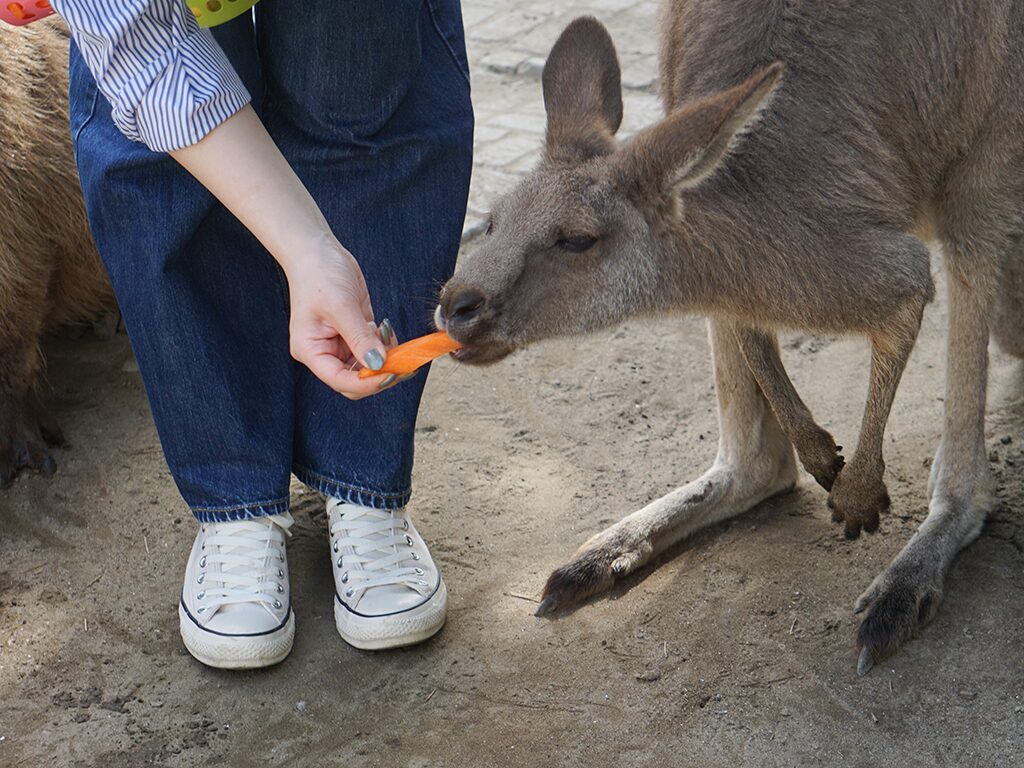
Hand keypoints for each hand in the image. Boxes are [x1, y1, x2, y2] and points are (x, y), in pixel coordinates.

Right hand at [284, 235, 396, 398]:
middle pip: (355, 380)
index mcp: (311, 350)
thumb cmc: (319, 274)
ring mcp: (340, 343)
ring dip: (385, 358)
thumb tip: (378, 364)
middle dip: (379, 373)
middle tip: (401, 361)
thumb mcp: (341, 307)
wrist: (318, 251)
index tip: (390, 374)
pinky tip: (385, 329)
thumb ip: (360, 338)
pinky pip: (373, 350)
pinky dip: (384, 345)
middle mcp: (324, 351)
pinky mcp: (354, 333)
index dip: (366, 383)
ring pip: (367, 366)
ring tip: (388, 335)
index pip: (340, 380)